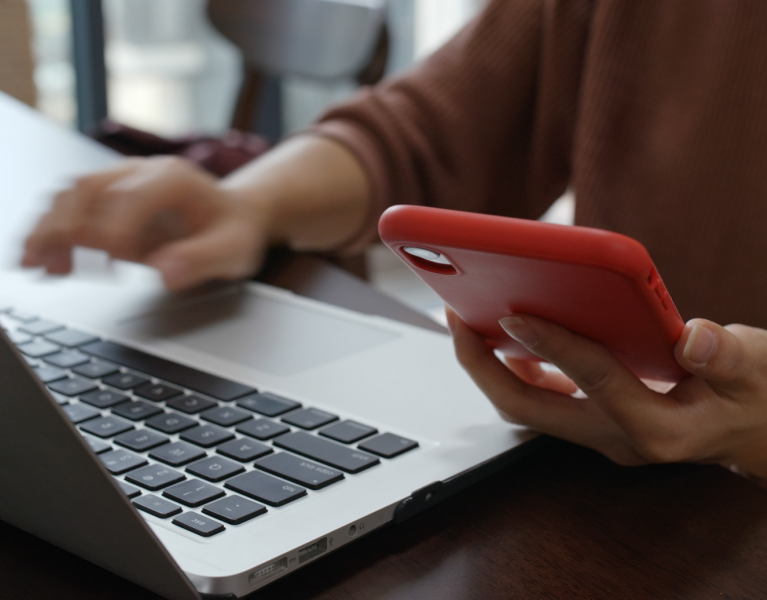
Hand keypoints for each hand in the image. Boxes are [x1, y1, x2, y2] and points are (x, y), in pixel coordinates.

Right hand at [22, 156, 271, 289]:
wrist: (232, 215)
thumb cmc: (233, 232)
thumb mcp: (234, 250)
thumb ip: (203, 260)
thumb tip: (166, 272)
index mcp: (175, 179)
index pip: (132, 196)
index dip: (115, 228)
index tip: (108, 261)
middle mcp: (142, 172)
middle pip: (91, 188)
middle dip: (67, 227)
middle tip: (52, 263)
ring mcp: (121, 180)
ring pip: (72, 194)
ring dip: (49, 227)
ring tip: (36, 263)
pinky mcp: (109, 197)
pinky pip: (71, 205)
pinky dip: (50, 229)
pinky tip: (40, 257)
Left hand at [446, 307, 766, 477]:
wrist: (756, 430)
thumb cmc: (756, 398)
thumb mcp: (757, 371)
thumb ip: (728, 357)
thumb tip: (695, 338)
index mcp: (658, 428)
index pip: (594, 381)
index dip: (553, 345)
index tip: (515, 313)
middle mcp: (617, 438)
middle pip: (531, 409)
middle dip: (484, 366)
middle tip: (457, 316)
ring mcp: (599, 432)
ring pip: (527, 406)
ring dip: (490, 366)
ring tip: (467, 318)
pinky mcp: (592, 419)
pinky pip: (539, 397)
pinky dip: (515, 366)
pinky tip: (506, 334)